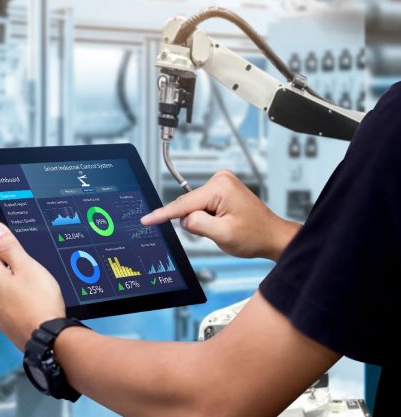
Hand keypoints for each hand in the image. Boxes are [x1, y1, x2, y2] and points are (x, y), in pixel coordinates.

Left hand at [0, 222, 65, 349]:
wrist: (49, 339)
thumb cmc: (40, 301)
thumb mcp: (27, 266)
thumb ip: (9, 246)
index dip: (16, 252)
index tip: (30, 260)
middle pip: (1, 269)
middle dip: (18, 270)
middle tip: (37, 278)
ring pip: (7, 287)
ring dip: (21, 286)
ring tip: (38, 293)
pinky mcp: (3, 323)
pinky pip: (11, 303)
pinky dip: (22, 301)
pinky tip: (35, 305)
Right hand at [141, 170, 299, 260]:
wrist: (271, 236)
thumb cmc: (254, 235)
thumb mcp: (222, 234)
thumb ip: (196, 224)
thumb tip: (183, 218)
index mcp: (220, 188)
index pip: (183, 204)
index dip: (162, 214)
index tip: (146, 219)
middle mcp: (220, 180)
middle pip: (188, 205)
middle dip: (195, 221)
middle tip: (217, 230)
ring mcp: (221, 183)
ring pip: (193, 207)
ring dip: (203, 220)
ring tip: (224, 225)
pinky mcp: (221, 189)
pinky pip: (200, 205)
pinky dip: (207, 217)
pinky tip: (223, 221)